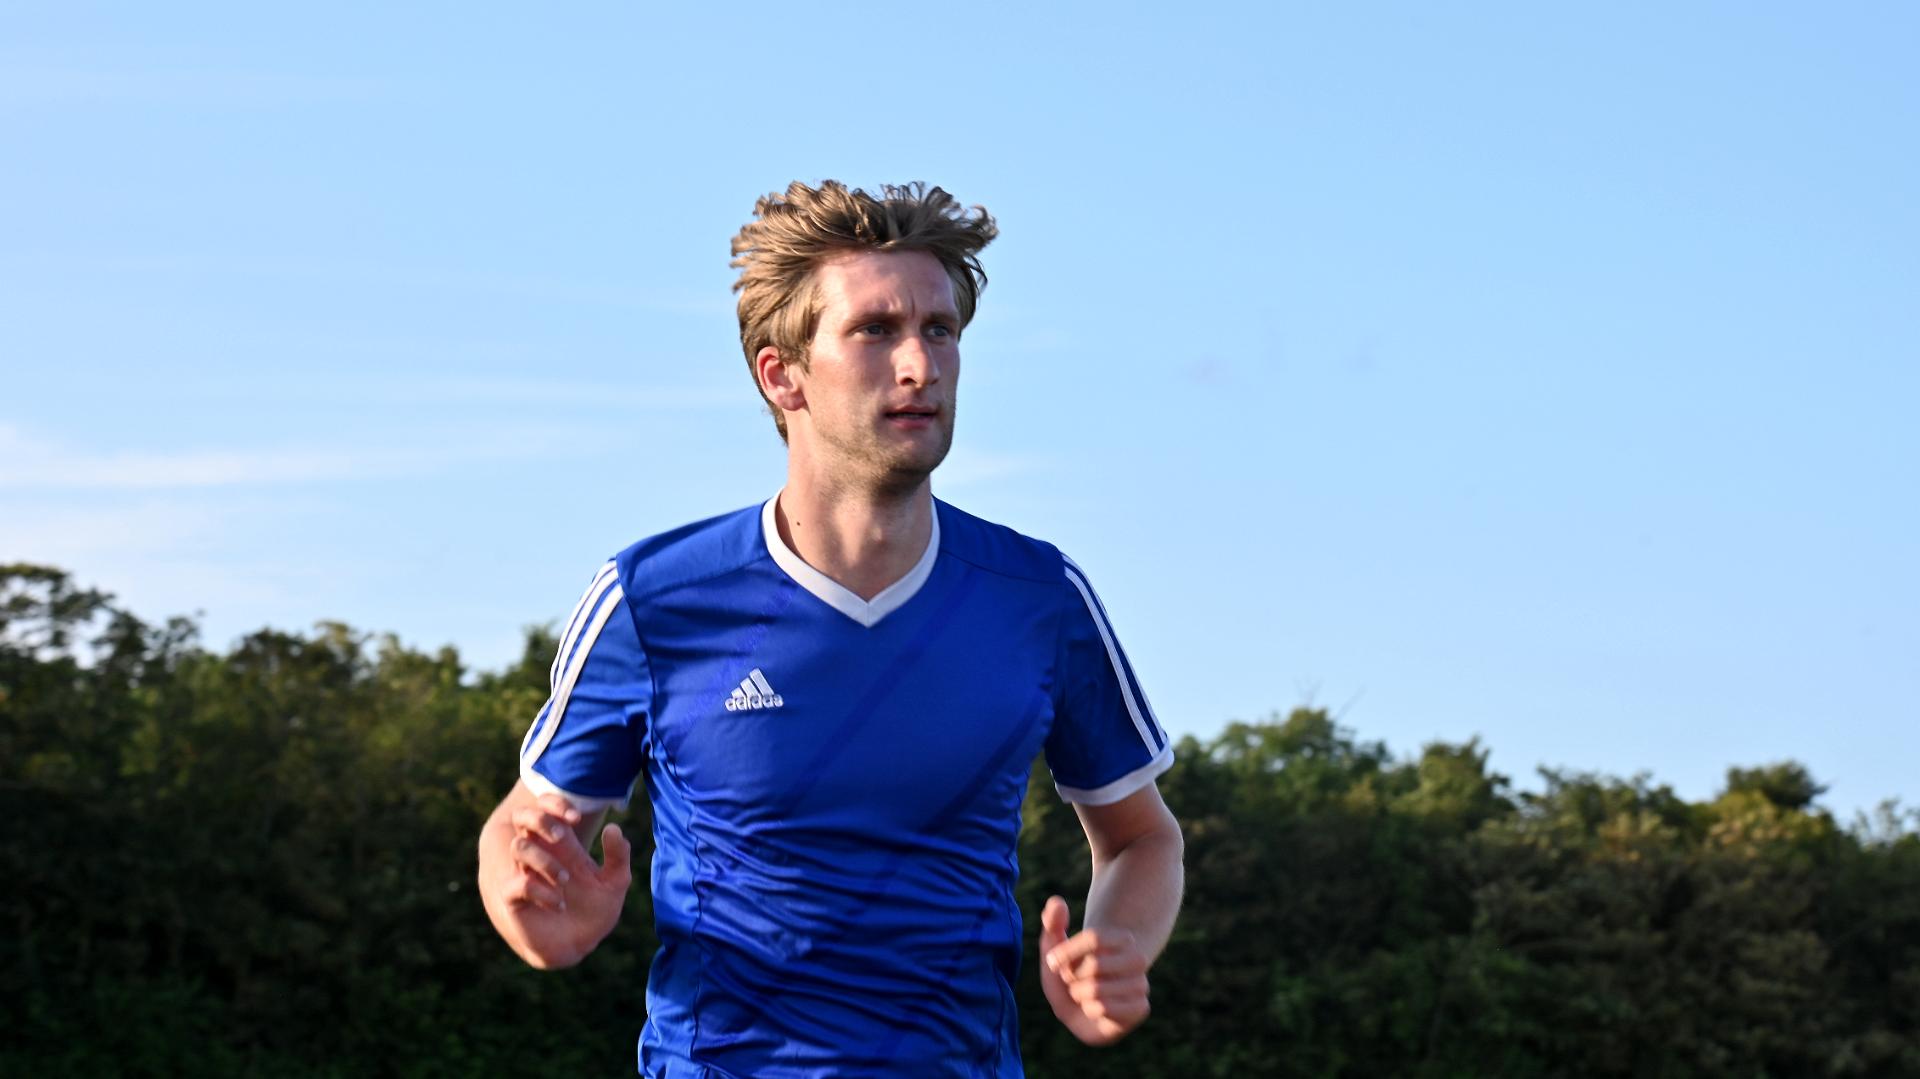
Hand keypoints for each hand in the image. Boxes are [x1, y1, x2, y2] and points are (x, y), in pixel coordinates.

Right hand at [503, 795, 632, 961]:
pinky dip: (539, 890)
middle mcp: (542, 855)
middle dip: (541, 820)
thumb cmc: (596, 909)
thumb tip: (614, 827)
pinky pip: (518, 884)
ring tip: (566, 880)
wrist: (581, 945)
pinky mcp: (517, 899)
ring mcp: (527, 874)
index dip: (557, 804)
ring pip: (519, 847)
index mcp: (564, 845)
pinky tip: (559, 902)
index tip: (576, 816)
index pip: (548, 808)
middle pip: (524, 817)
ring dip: (544, 860)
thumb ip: (618, 855)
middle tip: (563, 835)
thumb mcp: (615, 882)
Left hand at [1038, 895, 1150, 1045]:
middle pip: (1094, 964)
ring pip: (1096, 989)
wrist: (1083, 1013)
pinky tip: (1095, 1010)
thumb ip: (1052, 924)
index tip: (1053, 961)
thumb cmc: (1069, 977)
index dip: (1067, 952)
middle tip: (1074, 982)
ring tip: (1084, 995)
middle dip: (1073, 977)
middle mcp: (1137, 958)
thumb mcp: (1054, 951)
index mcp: (1122, 938)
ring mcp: (1142, 984)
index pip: (1094, 937)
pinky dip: (1090, 1011)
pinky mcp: (1140, 1008)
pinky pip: (1103, 1008)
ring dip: (1080, 996)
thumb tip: (1057, 901)